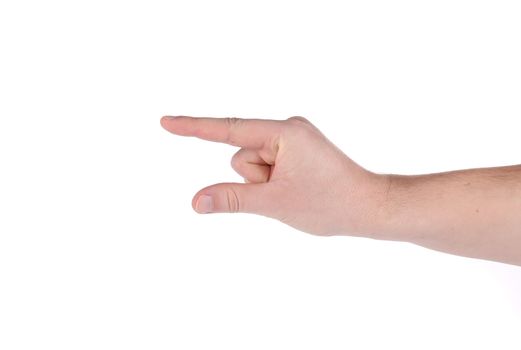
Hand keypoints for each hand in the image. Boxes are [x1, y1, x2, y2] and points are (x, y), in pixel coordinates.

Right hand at [160, 116, 387, 236]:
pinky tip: (298, 188)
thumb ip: (232, 199)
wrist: (369, 208)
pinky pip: (266, 165)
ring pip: (253, 164)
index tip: (166, 121)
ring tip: (296, 191)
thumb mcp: (275, 203)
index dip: (193, 127)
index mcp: (284, 132)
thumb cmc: (330, 203)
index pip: (228, 130)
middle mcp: (287, 128)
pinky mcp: (295, 149)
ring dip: (265, 183)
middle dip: (255, 179)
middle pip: (242, 155)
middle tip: (287, 193)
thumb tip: (195, 200)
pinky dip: (273, 181)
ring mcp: (292, 138)